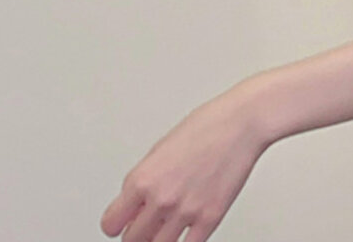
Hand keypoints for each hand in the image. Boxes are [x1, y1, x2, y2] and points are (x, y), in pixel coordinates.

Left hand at [100, 83, 268, 241]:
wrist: (242, 123)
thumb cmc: (206, 126)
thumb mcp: (162, 148)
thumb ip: (145, 180)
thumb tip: (136, 204)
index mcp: (143, 178)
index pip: (111, 224)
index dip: (117, 224)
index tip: (122, 222)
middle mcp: (160, 198)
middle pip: (132, 240)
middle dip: (138, 233)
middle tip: (146, 224)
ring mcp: (185, 211)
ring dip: (159, 238)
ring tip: (167, 226)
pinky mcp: (209, 218)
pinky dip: (184, 241)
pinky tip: (187, 231)